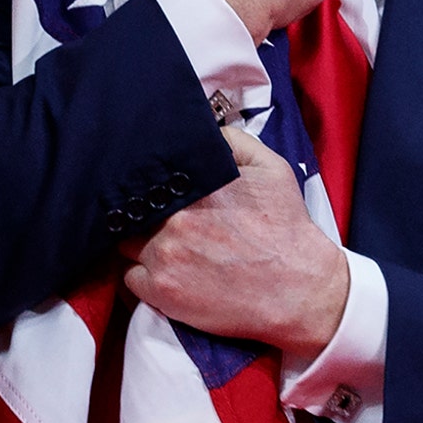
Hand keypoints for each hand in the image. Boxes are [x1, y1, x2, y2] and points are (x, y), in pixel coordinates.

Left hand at [121, 127, 349, 357]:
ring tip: (158, 247)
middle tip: (156, 220)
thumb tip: (204, 130)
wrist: (298, 289)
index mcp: (195, 187)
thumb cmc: (286, 229)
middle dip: (142, 214)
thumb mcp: (271, 169)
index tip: (153, 192)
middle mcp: (174, 219)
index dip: (146, 184)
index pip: (146, 177)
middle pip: (133, 211)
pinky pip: (128, 278)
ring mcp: (164, 256)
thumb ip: (233, 141)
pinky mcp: (162, 291)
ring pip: (124, 244)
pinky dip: (139, 275)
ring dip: (136, 243)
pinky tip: (159, 272)